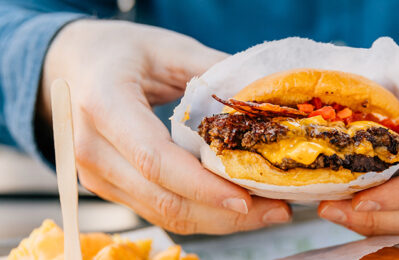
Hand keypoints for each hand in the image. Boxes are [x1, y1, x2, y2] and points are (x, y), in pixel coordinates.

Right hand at [40, 20, 290, 233]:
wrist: (75, 65)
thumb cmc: (122, 52)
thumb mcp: (169, 48)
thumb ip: (214, 73)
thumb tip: (264, 103)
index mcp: (104, 104)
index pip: (155, 160)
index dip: (202, 186)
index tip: (246, 198)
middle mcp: (92, 148)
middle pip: (162, 198)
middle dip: (224, 213)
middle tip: (276, 210)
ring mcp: (95, 174)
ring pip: (163, 214)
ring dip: (218, 221)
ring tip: (267, 212)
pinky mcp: (108, 187)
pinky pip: (159, 211)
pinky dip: (201, 214)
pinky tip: (235, 207)